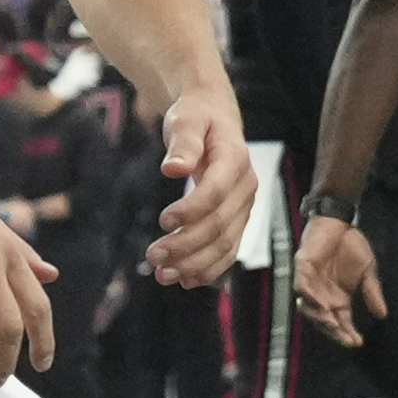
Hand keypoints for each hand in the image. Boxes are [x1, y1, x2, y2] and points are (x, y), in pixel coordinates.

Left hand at [144, 91, 256, 283]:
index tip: (162, 221)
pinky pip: (228, 250)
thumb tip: (173, 169)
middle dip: (186, 245)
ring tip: (163, 274)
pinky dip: (208, 268)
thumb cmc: (197, 117)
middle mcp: (245, 187)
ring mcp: (243, 207)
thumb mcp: (186, 119)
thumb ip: (183, 143)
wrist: (214, 118)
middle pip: (220, 225)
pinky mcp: (236, 220)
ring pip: (225, 244)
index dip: (191, 210)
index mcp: (235, 159)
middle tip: (153, 256)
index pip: (216, 192)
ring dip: (195, 264)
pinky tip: (185, 280)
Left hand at [295, 214, 383, 345]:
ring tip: (333, 324)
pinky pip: (302, 286)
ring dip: (320, 318)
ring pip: (310, 308)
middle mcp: (323, 295)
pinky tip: (320, 304)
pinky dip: (310, 296)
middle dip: (335, 331)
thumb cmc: (351, 245)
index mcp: (338, 299)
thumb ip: (372, 292)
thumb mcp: (368, 271)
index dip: (348, 333)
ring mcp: (311, 283)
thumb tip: (383, 314)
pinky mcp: (302, 268)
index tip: (358, 342)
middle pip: (325, 320)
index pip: (342, 322)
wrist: (340, 221)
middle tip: (345, 339)